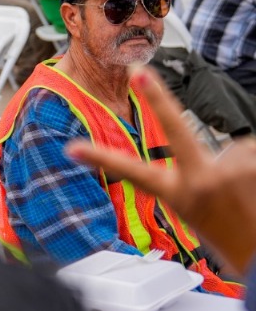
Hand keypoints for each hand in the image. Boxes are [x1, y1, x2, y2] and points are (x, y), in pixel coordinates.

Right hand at [67, 66, 255, 273]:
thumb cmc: (232, 240)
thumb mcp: (198, 212)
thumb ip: (199, 177)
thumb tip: (218, 150)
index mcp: (178, 196)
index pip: (132, 173)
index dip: (101, 158)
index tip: (73, 148)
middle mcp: (200, 180)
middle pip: (174, 127)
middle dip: (155, 96)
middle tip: (138, 70)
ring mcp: (230, 170)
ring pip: (231, 149)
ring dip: (238, 165)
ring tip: (244, 196)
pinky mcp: (254, 163)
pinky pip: (250, 152)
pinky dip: (253, 166)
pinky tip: (254, 190)